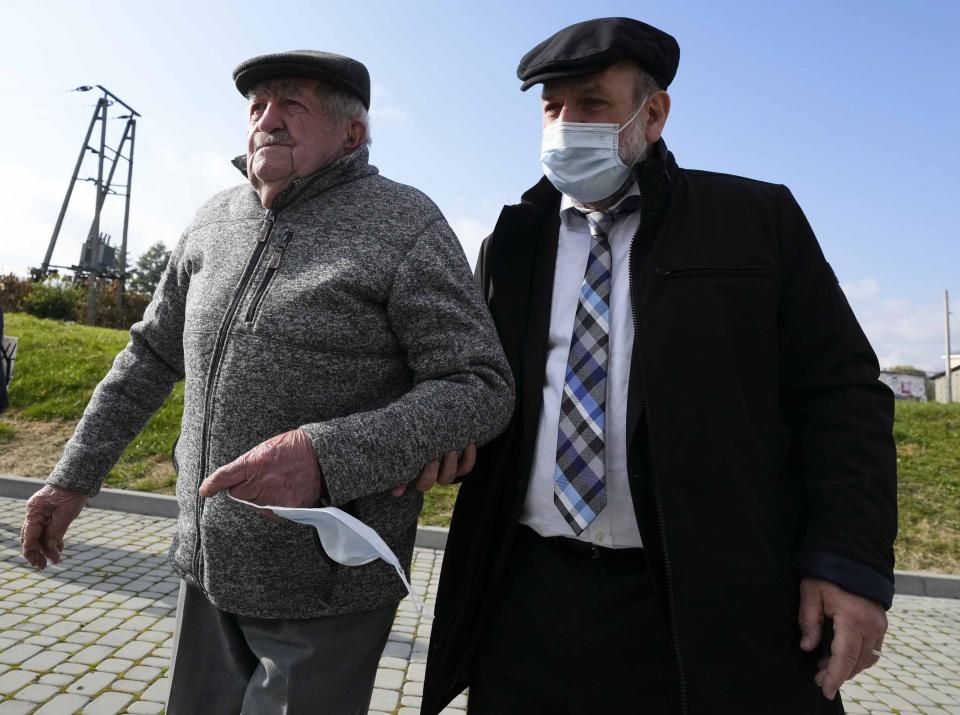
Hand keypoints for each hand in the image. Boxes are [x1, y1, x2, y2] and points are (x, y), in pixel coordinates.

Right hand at [21, 485, 87, 568]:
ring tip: (56, 558)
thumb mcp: (66, 515)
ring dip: (47, 546)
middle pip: (32, 537)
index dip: (33, 553)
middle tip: (45, 565)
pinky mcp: (48, 511)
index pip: (29, 537)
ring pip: (40, 533)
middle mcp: (34, 513)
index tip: (40, 563)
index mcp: (34, 513)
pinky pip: (47, 527)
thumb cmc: (71, 495)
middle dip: (38, 552)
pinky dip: (52, 537)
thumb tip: (48, 546)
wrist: (77, 479)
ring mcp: (40, 512)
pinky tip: (59, 546)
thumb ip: (55, 531)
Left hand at [199, 429, 321, 508]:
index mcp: (253, 464)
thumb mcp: (264, 449)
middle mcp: (262, 483)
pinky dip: (277, 506)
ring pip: (256, 506)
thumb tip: (229, 483)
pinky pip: (273, 512)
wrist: (320, 455)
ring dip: (262, 499)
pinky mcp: (288, 509)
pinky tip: (287, 492)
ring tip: (279, 483)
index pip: (225, 477)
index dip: (213, 484)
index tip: (205, 491)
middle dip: (248, 488)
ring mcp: (275, 498)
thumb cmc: (291, 449)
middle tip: (266, 476)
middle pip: (240, 495)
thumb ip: (246, 466)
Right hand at [393, 444, 475, 496]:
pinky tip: (470, 445)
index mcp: (419, 473)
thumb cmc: (413, 436)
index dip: (427, 477)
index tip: (430, 462)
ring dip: (453, 465)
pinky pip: (467, 467)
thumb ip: (401, 462)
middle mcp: (435, 474)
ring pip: (452, 475)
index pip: (423, 484)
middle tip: (439, 458)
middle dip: (442, 470)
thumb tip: (397, 492)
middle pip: (440, 480)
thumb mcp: (405, 447)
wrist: (430, 425)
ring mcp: (448, 469)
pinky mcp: (460, 464)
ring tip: (453, 450)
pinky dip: (470, 458)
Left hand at [798, 577, 886, 699]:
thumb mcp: (811, 592)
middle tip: (818, 679)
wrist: (853, 554)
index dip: (835, 676)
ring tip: (825, 667)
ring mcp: (879, 624)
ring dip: (848, 666)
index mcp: (853, 619)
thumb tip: (807, 647)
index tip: (826, 690)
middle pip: (857, 662)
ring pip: (867, 658)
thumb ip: (809, 621)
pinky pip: (872, 648)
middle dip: (838, 674)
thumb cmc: (827, 572)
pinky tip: (840, 655)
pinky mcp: (880, 622)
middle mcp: (871, 625)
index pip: (845, 657)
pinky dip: (858, 657)